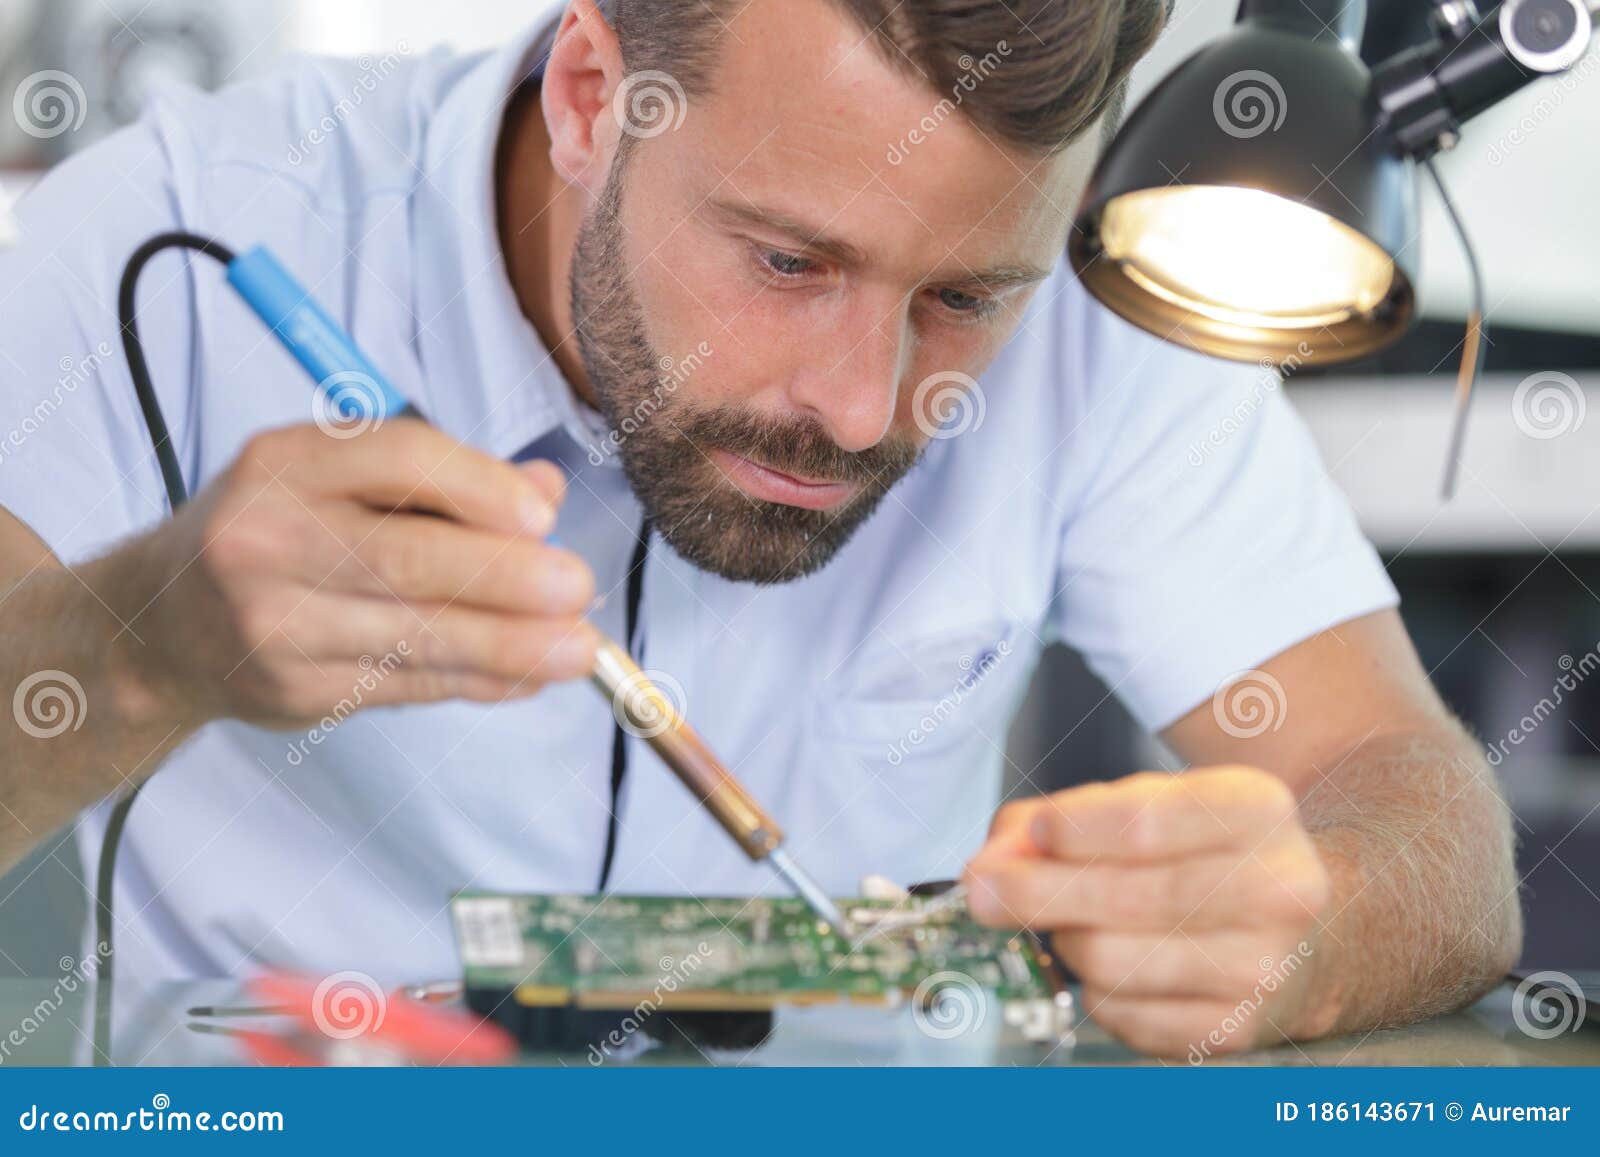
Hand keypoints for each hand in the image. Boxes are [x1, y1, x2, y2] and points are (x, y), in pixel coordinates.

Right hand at [100, 420, 599, 729]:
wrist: (165, 625)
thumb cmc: (281, 530)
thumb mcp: (339, 477)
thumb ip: (444, 480)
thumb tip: (545, 493)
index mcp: (285, 463)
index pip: (397, 459)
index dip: (479, 486)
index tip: (542, 517)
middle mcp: (269, 540)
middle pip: (408, 558)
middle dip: (506, 578)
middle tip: (578, 587)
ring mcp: (277, 624)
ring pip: (416, 635)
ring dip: (512, 646)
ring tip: (579, 648)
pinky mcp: (298, 693)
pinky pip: (411, 686)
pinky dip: (481, 680)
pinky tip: (529, 675)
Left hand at [963, 766, 1333, 1058]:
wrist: (1306, 933)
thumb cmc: (1208, 856)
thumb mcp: (1156, 803)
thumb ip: (1067, 816)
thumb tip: (996, 860)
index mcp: (1256, 810)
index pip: (1145, 820)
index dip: (1074, 830)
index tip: (1030, 832)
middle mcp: (1275, 888)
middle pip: (1121, 896)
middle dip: (1033, 893)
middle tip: (982, 890)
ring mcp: (1262, 966)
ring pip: (1111, 959)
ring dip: (1063, 942)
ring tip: (1064, 925)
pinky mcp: (1237, 1028)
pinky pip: (1123, 1015)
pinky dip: (1092, 992)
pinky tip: (1102, 967)